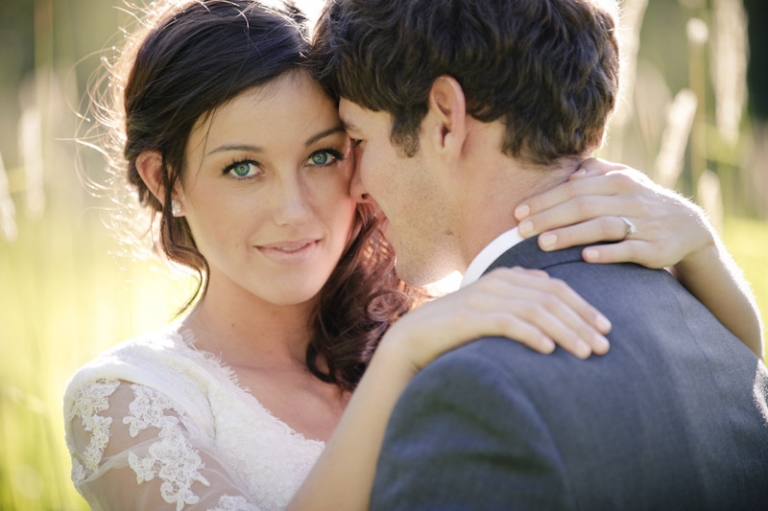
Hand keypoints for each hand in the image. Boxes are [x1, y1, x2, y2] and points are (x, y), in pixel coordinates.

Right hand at [380, 267, 611, 374]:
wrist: (413, 340)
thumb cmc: (457, 331)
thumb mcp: (491, 312)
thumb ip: (518, 303)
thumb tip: (549, 304)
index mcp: (506, 277)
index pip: (556, 288)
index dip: (584, 306)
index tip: (606, 328)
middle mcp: (498, 282)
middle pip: (552, 299)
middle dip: (582, 322)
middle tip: (605, 345)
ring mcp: (483, 298)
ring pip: (536, 311)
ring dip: (566, 332)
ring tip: (586, 353)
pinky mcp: (470, 317)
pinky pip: (508, 323)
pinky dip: (532, 336)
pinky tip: (549, 351)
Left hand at [513, 158, 714, 267]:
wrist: (687, 227)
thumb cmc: (641, 202)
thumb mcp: (623, 180)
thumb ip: (595, 172)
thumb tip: (569, 170)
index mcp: (617, 181)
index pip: (574, 189)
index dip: (545, 200)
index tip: (518, 213)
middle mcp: (629, 199)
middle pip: (583, 206)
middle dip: (549, 218)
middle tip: (520, 230)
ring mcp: (643, 224)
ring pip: (602, 226)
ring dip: (571, 235)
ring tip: (544, 244)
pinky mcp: (653, 249)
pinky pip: (628, 250)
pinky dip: (607, 253)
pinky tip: (585, 258)